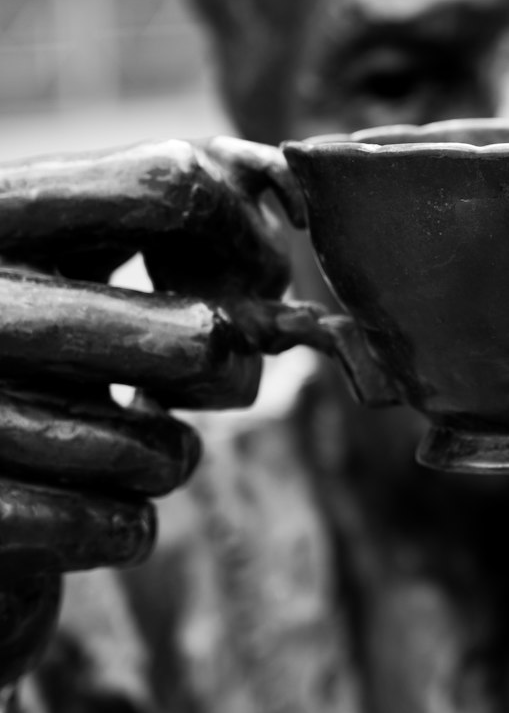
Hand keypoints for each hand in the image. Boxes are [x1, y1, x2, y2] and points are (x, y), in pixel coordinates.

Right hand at [0, 137, 304, 694]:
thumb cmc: (17, 345)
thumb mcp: (58, 247)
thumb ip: (153, 208)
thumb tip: (276, 184)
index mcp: (3, 213)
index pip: (172, 187)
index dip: (249, 238)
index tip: (263, 277)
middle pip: (196, 341)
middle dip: (225, 372)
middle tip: (202, 377)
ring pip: (165, 450)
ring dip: (167, 458)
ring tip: (120, 445)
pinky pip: (121, 528)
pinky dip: (124, 527)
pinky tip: (86, 506)